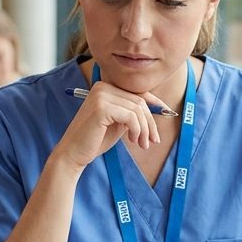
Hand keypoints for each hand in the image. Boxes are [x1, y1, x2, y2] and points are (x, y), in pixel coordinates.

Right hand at [53, 82, 169, 169]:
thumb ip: (133, 112)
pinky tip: (132, 140)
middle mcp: (102, 87)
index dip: (155, 103)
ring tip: (142, 144)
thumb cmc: (95, 140)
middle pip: (140, 101)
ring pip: (138, 109)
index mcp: (105, 87)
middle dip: (150, 122)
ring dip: (144, 129)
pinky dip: (137, 130)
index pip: (137, 93)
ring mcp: (101, 95)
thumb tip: (160, 107)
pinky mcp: (101, 107)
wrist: (73, 154)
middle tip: (152, 141)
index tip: (168, 113)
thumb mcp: (119, 123)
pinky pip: (131, 116)